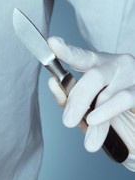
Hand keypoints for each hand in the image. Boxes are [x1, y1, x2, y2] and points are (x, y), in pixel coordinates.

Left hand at [47, 37, 134, 169]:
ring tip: (86, 136)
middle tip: (68, 121)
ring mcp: (133, 76)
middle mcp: (117, 65)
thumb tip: (52, 82)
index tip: (53, 43)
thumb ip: (67, 97)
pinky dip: (106, 113)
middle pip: (93, 76)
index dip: (67, 51)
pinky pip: (122, 100)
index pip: (81, 56)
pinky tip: (95, 121)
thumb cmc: (110, 116)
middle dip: (77, 101)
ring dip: (92, 116)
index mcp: (99, 64)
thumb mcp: (84, 107)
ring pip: (106, 92)